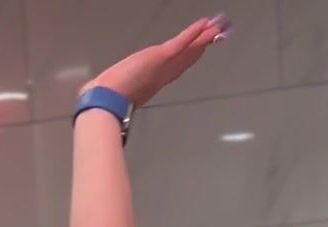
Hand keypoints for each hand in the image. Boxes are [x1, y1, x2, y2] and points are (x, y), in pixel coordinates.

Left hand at [93, 14, 228, 108]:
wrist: (107, 100)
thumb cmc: (110, 97)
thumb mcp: (123, 90)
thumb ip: (128, 89)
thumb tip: (122, 89)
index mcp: (155, 80)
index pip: (178, 65)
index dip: (192, 56)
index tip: (203, 46)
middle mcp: (163, 73)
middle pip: (188, 57)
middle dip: (203, 45)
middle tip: (220, 33)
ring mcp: (163, 65)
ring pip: (187, 50)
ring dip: (203, 38)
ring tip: (218, 27)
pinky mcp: (160, 57)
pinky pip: (179, 43)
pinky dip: (192, 34)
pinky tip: (203, 25)